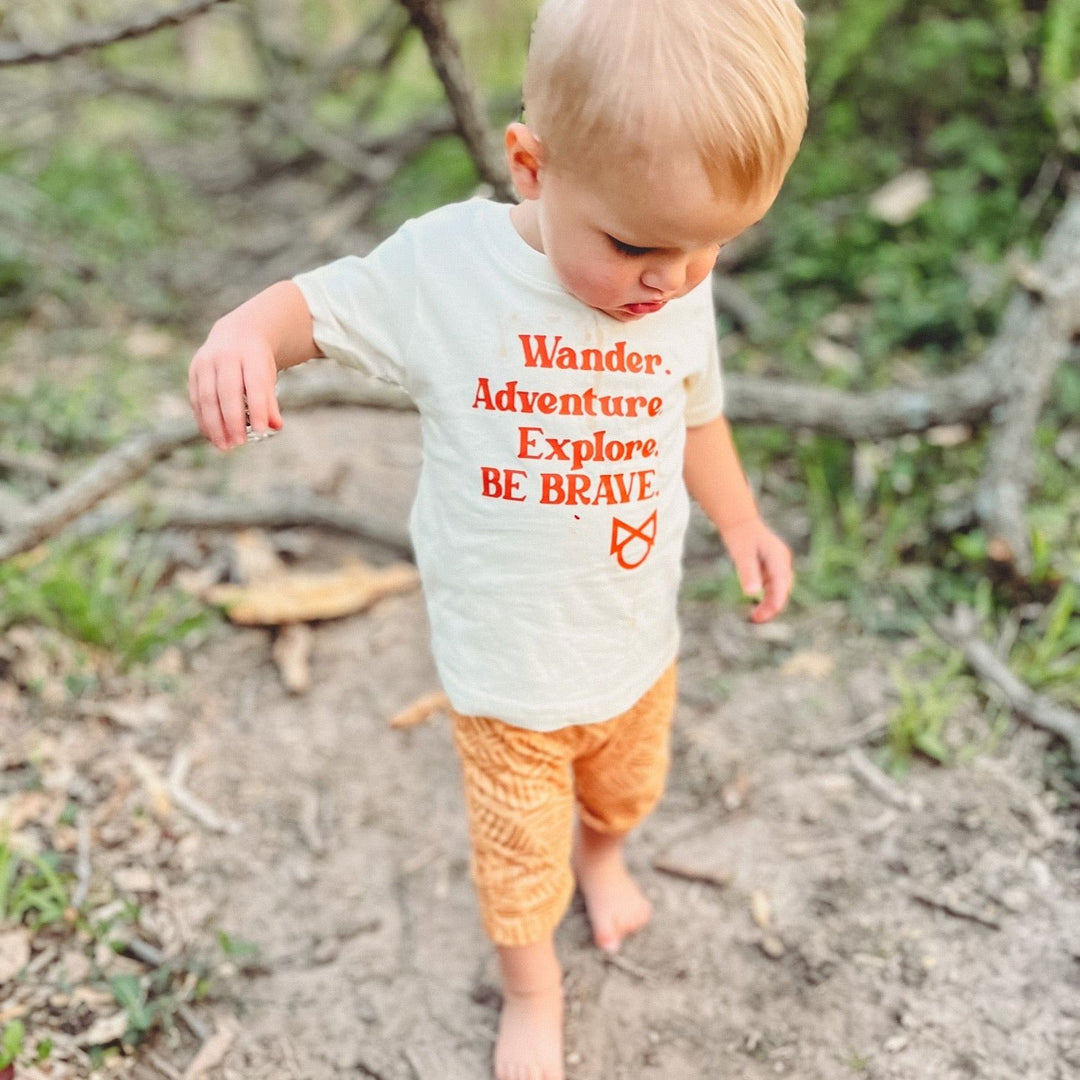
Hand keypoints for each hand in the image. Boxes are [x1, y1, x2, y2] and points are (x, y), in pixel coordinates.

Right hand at [188, 330, 281, 450]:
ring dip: (214, 425)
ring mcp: (205, 363)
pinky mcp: (193, 371)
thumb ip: (270, 401)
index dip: (258, 409)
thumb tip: (275, 426)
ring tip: (225, 446)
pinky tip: (213, 436)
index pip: (254, 385)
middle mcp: (225, 356)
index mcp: (249, 355)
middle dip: (232, 420)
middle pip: (226, 392)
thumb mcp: (267, 375)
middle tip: (239, 443)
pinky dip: (204, 420)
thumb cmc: (256, 362)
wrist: (236, 333)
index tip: (262, 430)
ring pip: (207, 397)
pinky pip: (196, 399)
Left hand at [718, 517, 793, 622]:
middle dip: (772, 606)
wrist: (740, 522)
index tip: (765, 616)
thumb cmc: (740, 536)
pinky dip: (766, 598)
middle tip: (756, 619)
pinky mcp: (773, 569)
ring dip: (769, 604)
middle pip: (782, 589)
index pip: (781, 584)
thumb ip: (747, 572)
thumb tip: (751, 594)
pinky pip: (773, 587)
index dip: (775, 602)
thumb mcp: (741, 554)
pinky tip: (756, 607)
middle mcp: (782, 562)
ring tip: (755, 617)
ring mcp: (779, 565)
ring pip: (778, 590)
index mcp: (779, 557)